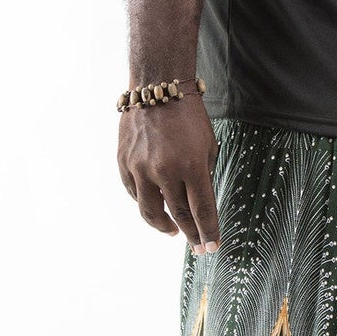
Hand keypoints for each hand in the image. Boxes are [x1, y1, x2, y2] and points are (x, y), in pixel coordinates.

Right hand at [118, 96, 220, 252]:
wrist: (157, 88)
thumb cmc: (188, 115)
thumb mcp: (208, 145)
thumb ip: (204, 175)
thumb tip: (201, 204)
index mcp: (191, 165)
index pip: (201, 210)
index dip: (207, 232)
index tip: (211, 248)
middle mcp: (165, 170)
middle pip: (178, 214)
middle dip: (191, 234)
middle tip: (197, 246)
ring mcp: (141, 168)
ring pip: (151, 211)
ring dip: (164, 226)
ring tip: (174, 232)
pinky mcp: (125, 163)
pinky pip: (135, 193)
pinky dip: (146, 203)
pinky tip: (155, 207)